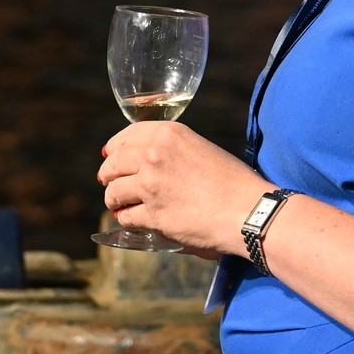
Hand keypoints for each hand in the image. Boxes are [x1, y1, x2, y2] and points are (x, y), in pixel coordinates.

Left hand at [96, 122, 267, 256]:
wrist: (247, 209)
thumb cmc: (232, 180)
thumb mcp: (201, 148)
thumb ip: (172, 149)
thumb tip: (146, 160)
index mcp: (168, 134)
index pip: (127, 135)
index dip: (114, 146)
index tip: (109, 154)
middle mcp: (154, 155)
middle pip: (113, 163)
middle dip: (107, 174)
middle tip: (108, 181)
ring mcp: (151, 185)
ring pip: (114, 192)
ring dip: (114, 199)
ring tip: (119, 204)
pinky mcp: (152, 214)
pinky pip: (125, 216)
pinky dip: (125, 219)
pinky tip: (131, 219)